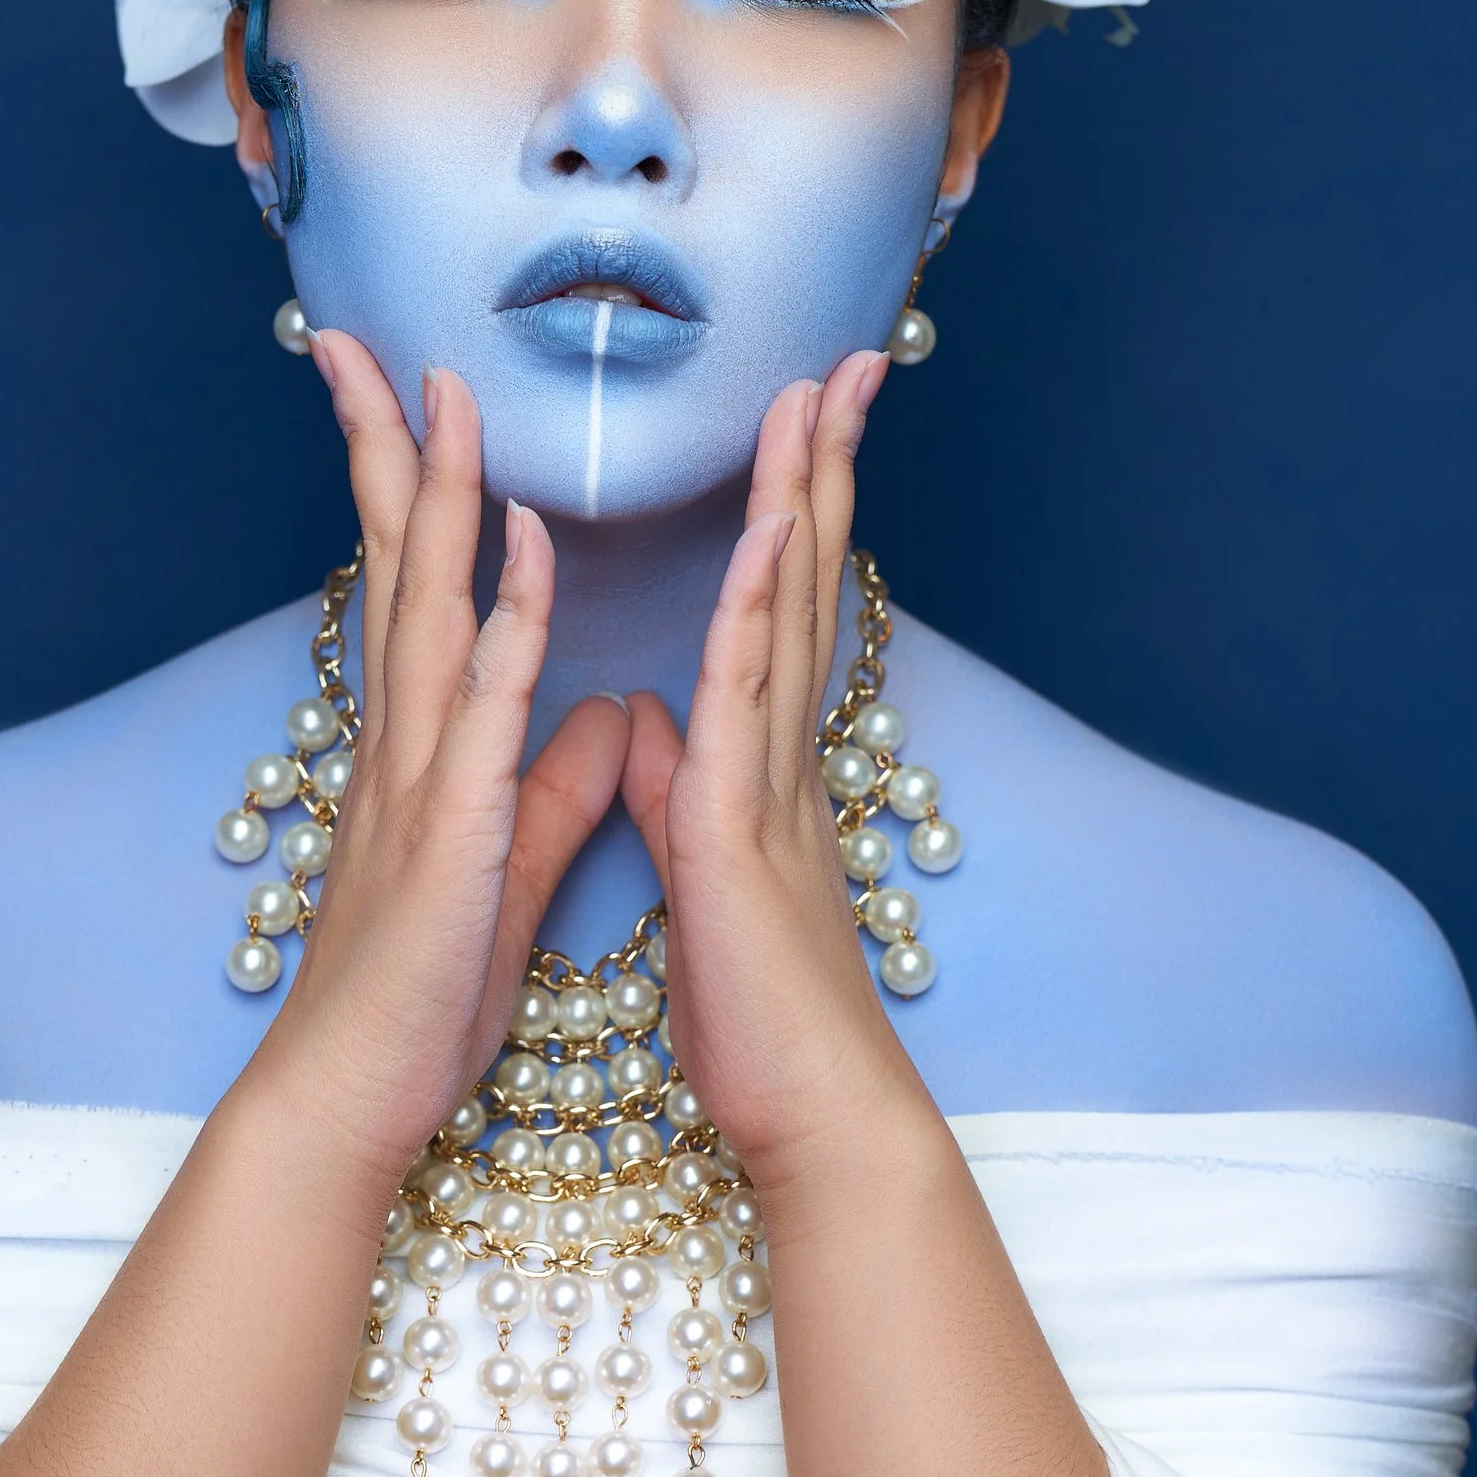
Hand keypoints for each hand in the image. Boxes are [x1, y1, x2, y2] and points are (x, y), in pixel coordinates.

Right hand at [258, 333, 627, 1192]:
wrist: (354, 1094)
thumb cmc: (419, 994)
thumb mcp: (506, 866)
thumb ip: (551, 782)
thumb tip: (600, 716)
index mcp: (420, 748)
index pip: (413, 589)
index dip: (412, 488)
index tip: (411, 394)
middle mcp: (406, 742)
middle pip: (394, 565)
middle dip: (388, 447)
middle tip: (370, 341)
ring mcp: (419, 779)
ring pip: (428, 609)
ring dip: (439, 498)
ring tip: (449, 395)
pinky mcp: (450, 832)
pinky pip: (481, 710)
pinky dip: (503, 624)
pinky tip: (522, 553)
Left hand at [619, 352, 918, 1199]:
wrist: (815, 1114)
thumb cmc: (759, 1020)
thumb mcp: (694, 882)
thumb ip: (667, 793)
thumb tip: (640, 729)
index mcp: (759, 769)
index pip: (769, 615)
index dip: (784, 515)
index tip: (793, 424)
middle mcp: (779, 757)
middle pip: (798, 584)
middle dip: (815, 469)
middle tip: (835, 362)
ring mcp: (773, 783)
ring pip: (784, 613)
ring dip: (799, 499)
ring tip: (811, 395)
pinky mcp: (746, 827)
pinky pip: (751, 701)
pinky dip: (758, 610)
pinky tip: (771, 531)